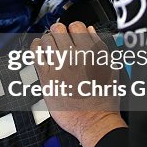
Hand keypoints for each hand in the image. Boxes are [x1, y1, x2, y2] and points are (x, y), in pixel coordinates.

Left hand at [31, 21, 126, 146]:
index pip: (77, 25)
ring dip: (48, 40)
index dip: (74, 28)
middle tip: (60, 39)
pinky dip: (36, 48)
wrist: (94, 121)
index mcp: (91, 52)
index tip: (73, 34)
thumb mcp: (111, 68)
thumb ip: (100, 46)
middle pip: (58, 29)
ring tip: (51, 47)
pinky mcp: (46, 77)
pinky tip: (40, 50)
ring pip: (46, 39)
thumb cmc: (104, 98)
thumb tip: (90, 30)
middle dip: (59, 32)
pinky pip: (35, 54)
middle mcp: (74, 56)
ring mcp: (58, 66)